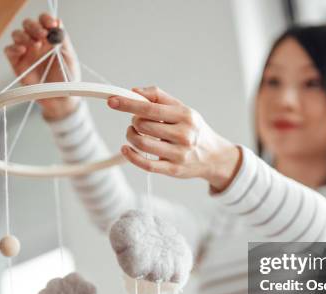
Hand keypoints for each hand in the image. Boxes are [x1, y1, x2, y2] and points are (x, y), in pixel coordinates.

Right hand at [4, 13, 80, 120]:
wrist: (61, 99)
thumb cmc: (67, 79)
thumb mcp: (69, 58)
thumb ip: (63, 40)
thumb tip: (58, 22)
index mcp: (50, 39)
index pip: (44, 21)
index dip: (45, 19)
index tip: (51, 24)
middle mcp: (36, 43)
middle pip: (28, 25)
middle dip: (34, 26)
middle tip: (42, 35)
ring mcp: (25, 52)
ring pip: (17, 34)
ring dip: (24, 36)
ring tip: (34, 44)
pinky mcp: (17, 64)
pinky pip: (9, 50)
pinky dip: (13, 47)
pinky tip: (22, 50)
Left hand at [107, 86, 241, 192]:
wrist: (214, 156)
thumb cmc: (194, 130)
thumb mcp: (182, 108)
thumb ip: (158, 97)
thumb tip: (134, 91)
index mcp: (185, 116)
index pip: (150, 108)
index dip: (128, 104)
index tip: (112, 101)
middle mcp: (184, 135)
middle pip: (142, 125)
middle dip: (134, 121)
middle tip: (138, 121)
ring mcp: (179, 154)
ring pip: (141, 144)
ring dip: (131, 136)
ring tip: (134, 133)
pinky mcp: (173, 170)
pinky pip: (146, 164)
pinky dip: (131, 156)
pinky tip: (126, 149)